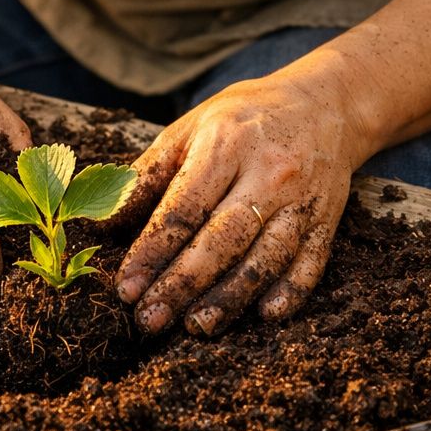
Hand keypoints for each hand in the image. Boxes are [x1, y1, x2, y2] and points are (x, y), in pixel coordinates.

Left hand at [114, 65, 377, 335]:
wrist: (326, 103)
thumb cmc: (242, 119)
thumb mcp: (189, 129)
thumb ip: (147, 176)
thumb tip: (104, 224)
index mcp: (226, 146)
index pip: (183, 208)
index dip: (152, 251)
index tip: (126, 288)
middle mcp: (268, 174)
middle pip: (224, 238)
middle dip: (184, 284)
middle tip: (151, 320)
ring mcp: (302, 200)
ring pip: (267, 256)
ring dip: (232, 296)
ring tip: (197, 326)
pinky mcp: (327, 220)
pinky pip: (310, 261)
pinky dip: (291, 291)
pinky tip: (266, 315)